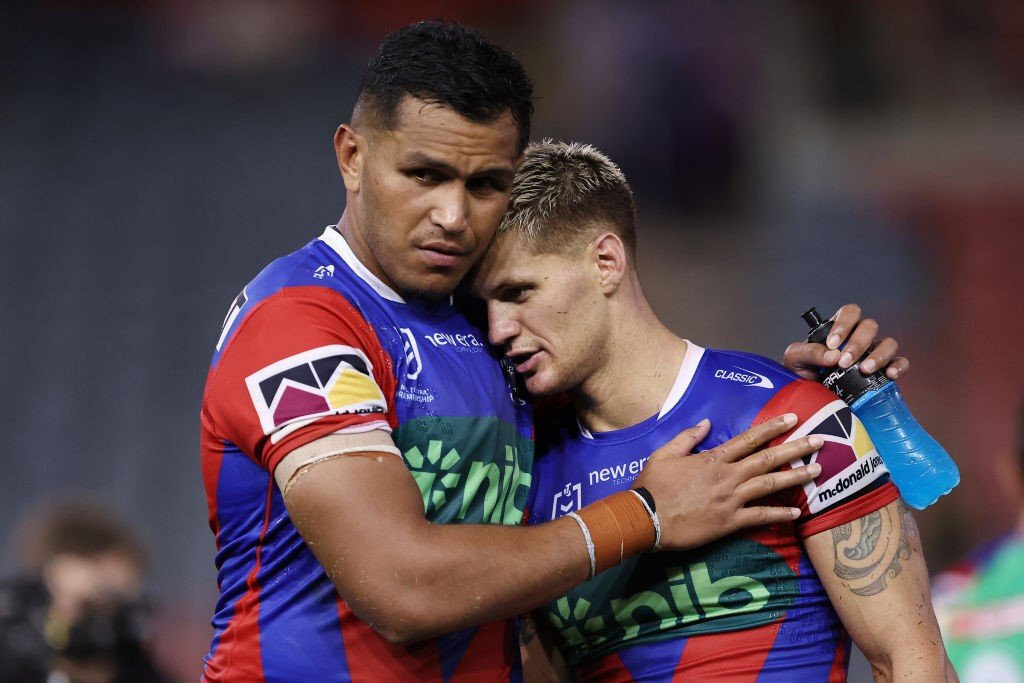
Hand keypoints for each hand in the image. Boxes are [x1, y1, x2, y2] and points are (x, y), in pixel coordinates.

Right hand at [634, 414, 821, 550]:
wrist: (646, 518)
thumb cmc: (653, 485)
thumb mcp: (664, 453)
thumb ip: (688, 437)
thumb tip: (707, 423)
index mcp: (713, 458)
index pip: (748, 439)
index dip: (772, 428)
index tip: (792, 418)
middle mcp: (727, 476)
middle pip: (767, 459)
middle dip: (795, 448)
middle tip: (819, 441)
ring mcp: (730, 499)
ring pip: (770, 484)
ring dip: (796, 477)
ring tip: (817, 470)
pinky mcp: (729, 522)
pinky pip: (760, 517)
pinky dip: (779, 513)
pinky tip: (796, 512)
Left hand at [783, 303, 908, 379]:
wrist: (810, 399)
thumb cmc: (802, 373)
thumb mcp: (795, 359)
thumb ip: (808, 352)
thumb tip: (832, 355)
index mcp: (839, 330)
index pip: (850, 313)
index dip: (844, 324)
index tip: (832, 343)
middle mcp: (859, 338)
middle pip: (869, 327)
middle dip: (858, 343)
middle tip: (844, 362)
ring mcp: (874, 354)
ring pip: (888, 343)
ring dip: (878, 355)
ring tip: (864, 370)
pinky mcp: (884, 372)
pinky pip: (900, 363)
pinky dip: (898, 366)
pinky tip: (889, 375)